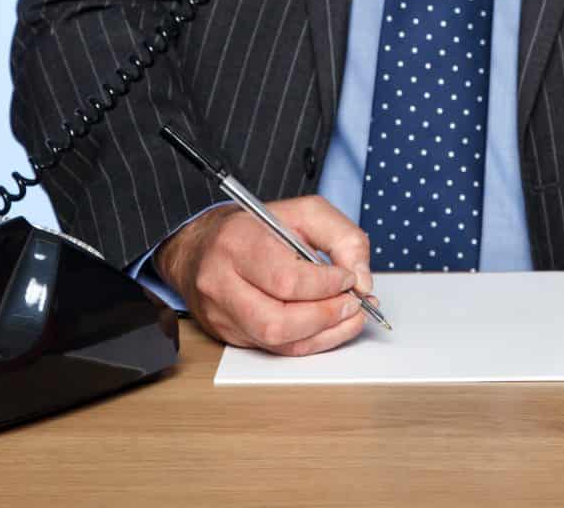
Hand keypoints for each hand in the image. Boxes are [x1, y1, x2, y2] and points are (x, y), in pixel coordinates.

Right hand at [154, 195, 374, 355]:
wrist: (202, 246)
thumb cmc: (255, 228)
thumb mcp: (304, 212)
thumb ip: (342, 237)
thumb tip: (361, 280)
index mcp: (237, 242)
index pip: (285, 279)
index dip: (326, 285)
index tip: (348, 278)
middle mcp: (221, 282)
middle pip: (277, 321)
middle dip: (326, 316)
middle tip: (354, 303)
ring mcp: (221, 314)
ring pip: (277, 342)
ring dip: (324, 333)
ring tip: (348, 315)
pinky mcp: (228, 335)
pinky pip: (275, 350)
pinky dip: (311, 341)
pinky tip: (330, 326)